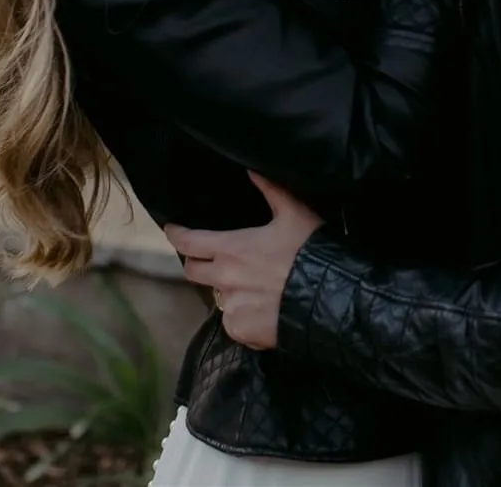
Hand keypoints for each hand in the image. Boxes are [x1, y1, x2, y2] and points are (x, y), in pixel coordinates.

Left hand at [163, 173, 322, 350]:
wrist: (328, 297)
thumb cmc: (310, 250)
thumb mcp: (293, 213)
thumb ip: (270, 190)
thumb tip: (251, 169)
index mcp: (232, 248)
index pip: (189, 241)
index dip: (176, 234)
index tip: (172, 230)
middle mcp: (225, 279)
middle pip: (193, 272)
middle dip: (197, 263)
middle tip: (210, 259)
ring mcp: (232, 307)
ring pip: (218, 297)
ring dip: (228, 290)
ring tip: (252, 285)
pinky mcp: (242, 330)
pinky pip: (234, 321)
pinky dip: (243, 314)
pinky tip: (262, 307)